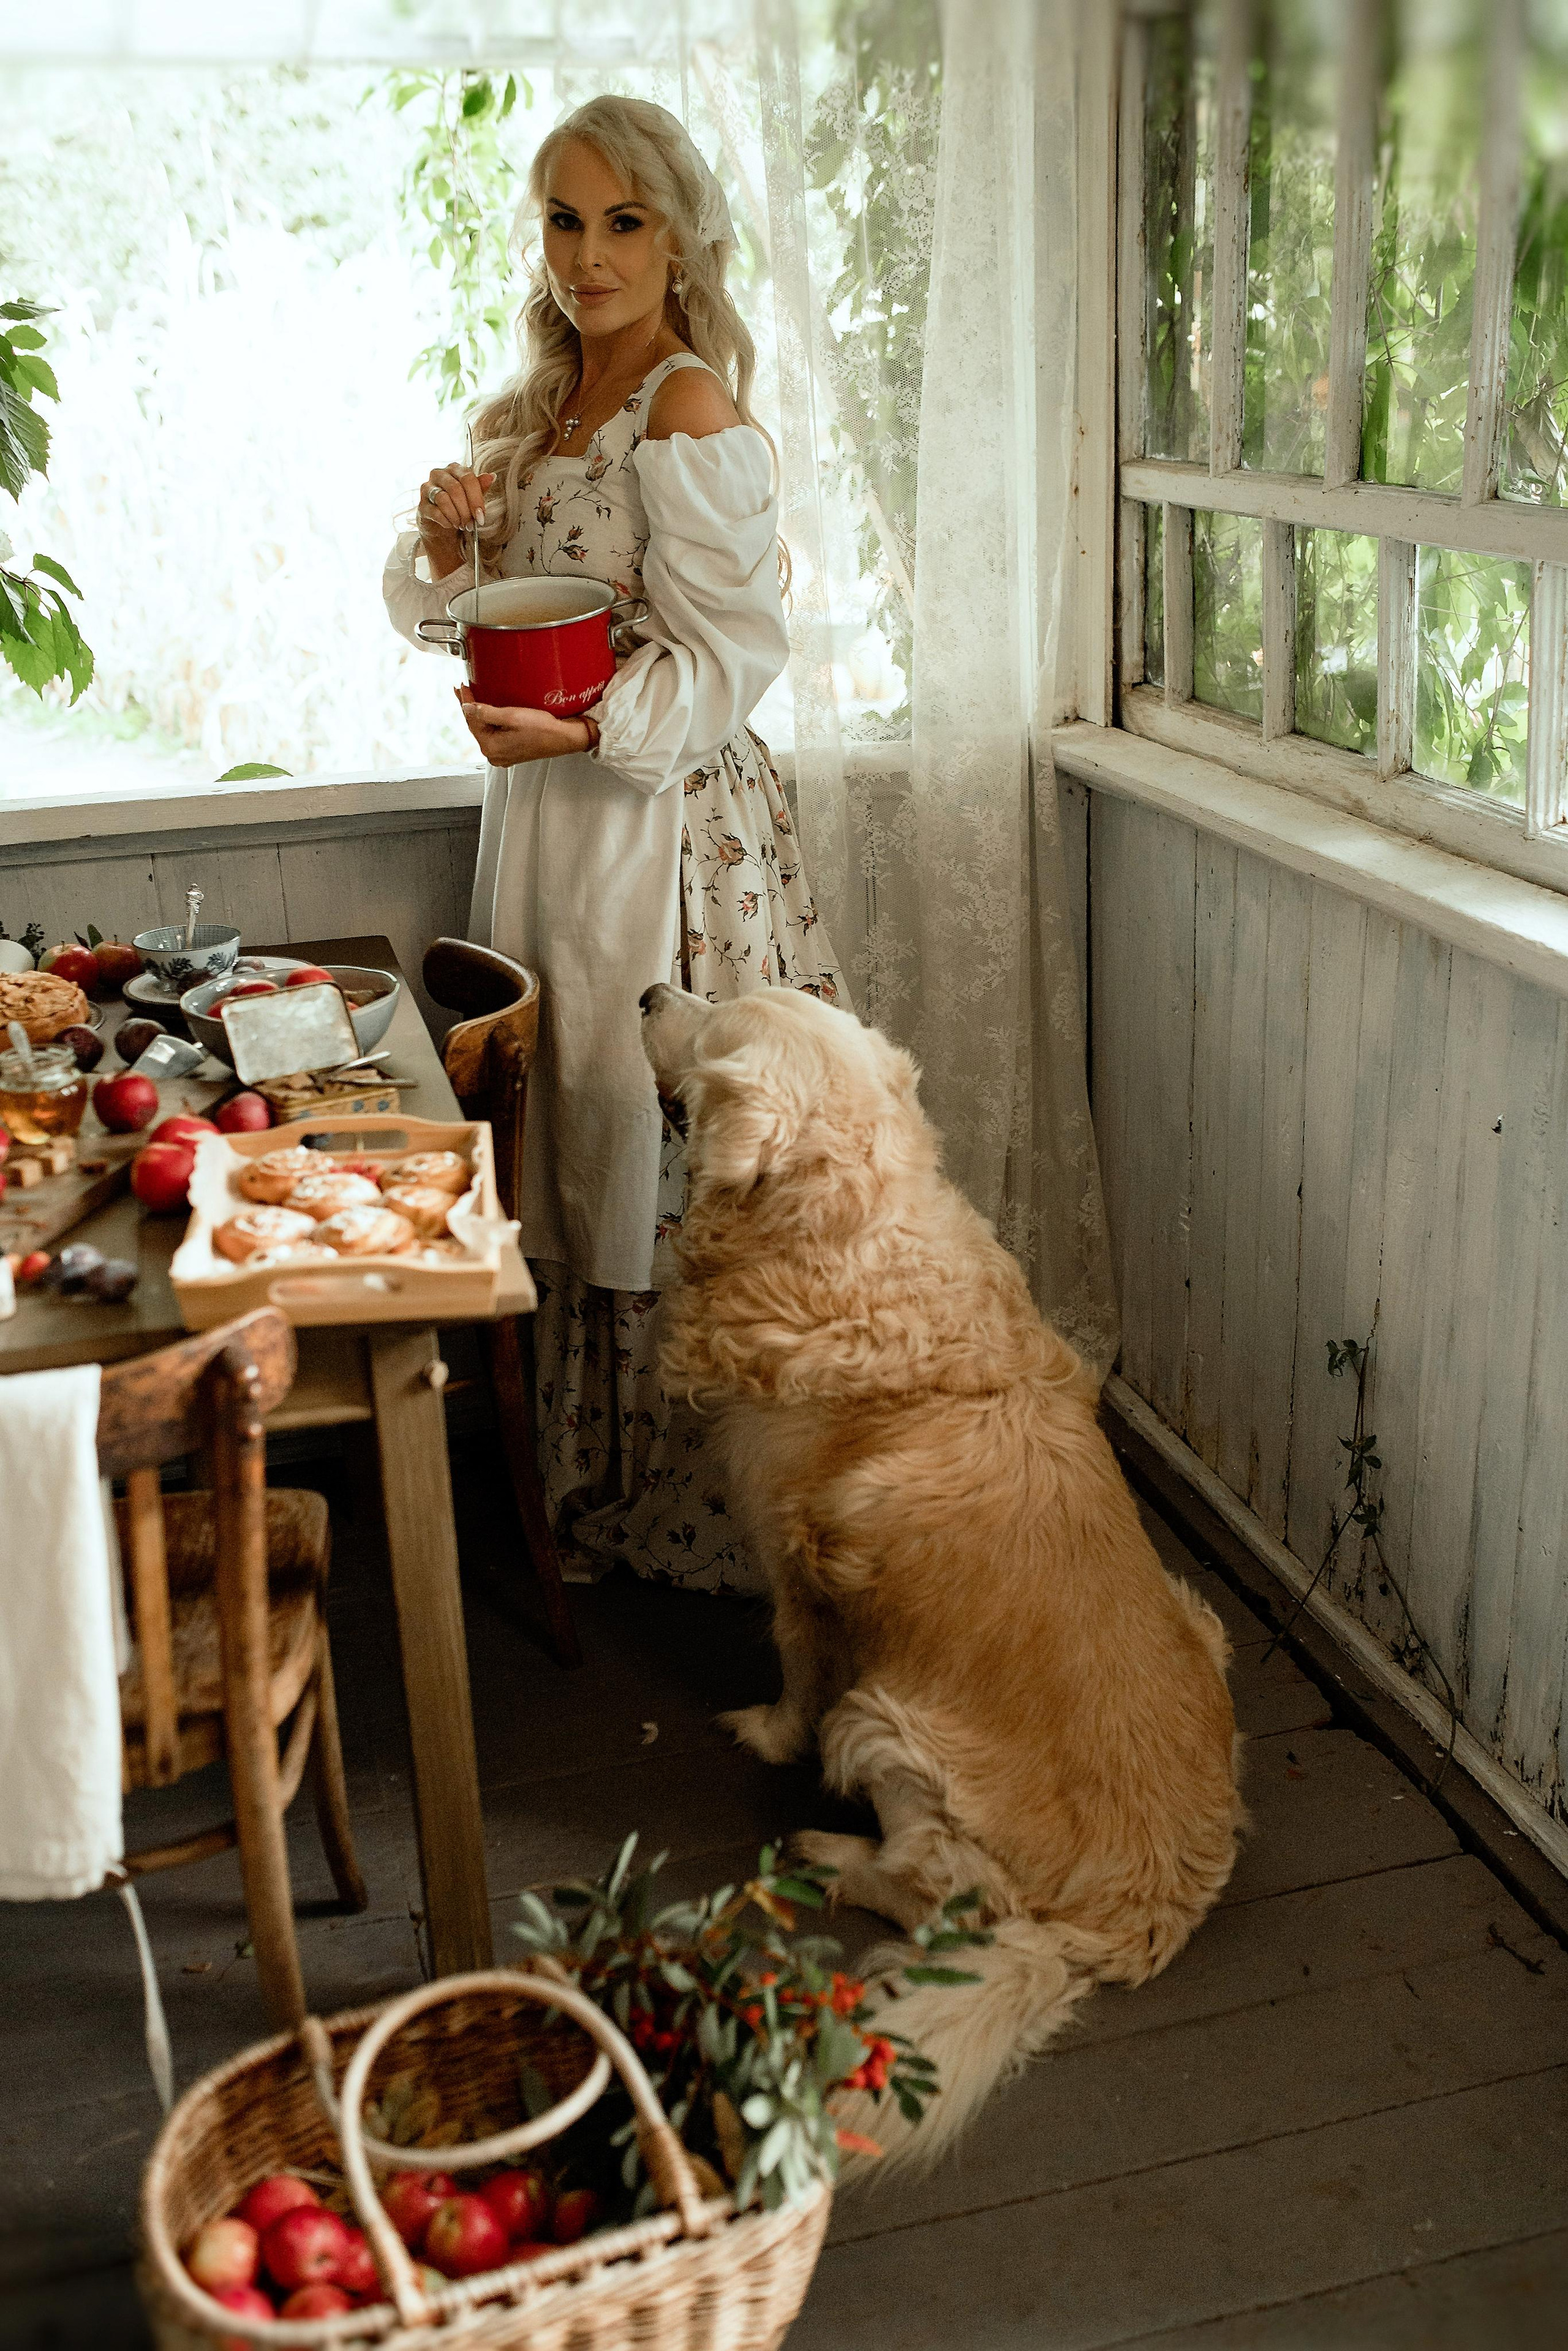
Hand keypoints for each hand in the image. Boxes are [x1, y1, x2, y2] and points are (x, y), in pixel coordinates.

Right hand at [417, 464, 495, 577]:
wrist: (442, 525)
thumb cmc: (459, 507)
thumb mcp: (473, 498)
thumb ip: (480, 487)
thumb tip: (491, 476)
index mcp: (454, 469)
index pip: (467, 477)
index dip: (476, 498)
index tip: (481, 515)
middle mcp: (439, 474)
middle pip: (455, 488)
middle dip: (466, 509)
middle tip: (471, 524)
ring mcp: (428, 488)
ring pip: (443, 499)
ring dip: (456, 516)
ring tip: (462, 525)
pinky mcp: (421, 504)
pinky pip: (434, 511)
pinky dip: (446, 521)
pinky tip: (451, 525)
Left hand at [457, 686, 594, 766]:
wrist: (565, 738)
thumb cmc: (543, 729)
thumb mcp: (512, 716)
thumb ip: (486, 712)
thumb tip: (466, 708)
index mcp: (491, 748)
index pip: (472, 720)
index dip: (466, 701)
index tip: (462, 686)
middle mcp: (494, 755)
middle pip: (477, 727)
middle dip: (470, 707)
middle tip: (463, 690)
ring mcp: (502, 754)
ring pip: (485, 730)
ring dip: (479, 714)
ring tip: (472, 698)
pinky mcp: (510, 751)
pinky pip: (494, 734)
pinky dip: (490, 721)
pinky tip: (489, 712)